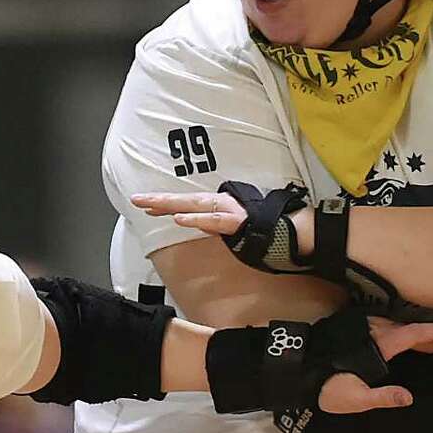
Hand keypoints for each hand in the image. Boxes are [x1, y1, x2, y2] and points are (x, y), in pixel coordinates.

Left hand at [132, 188, 314, 254]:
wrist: (296, 232)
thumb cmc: (270, 227)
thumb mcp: (239, 223)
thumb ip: (220, 223)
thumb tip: (203, 225)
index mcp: (221, 206)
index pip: (189, 204)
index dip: (167, 203)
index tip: (145, 204)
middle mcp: (222, 204)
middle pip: (185, 201)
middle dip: (159, 201)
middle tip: (136, 200)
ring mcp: (229, 212)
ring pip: (195, 207)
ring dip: (172, 206)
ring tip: (149, 206)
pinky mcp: (238, 222)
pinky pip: (214, 221)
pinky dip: (197, 220)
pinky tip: (181, 220)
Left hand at [316, 318, 432, 412]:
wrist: (293, 369)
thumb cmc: (325, 386)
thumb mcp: (355, 398)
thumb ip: (383, 397)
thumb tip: (409, 397)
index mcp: (378, 345)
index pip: (413, 334)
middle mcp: (371, 330)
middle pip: (405, 328)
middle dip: (426, 334)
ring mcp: (358, 326)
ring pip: (391, 325)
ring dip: (409, 334)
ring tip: (423, 344)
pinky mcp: (347, 327)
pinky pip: (378, 326)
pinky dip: (392, 331)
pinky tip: (393, 341)